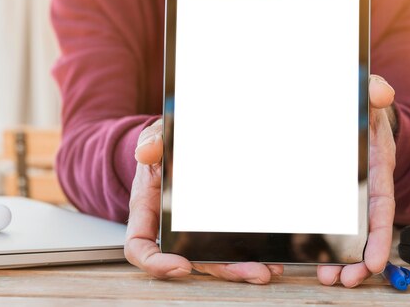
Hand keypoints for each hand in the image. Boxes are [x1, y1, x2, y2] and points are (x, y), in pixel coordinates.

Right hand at [124, 118, 282, 282]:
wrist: (179, 141)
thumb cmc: (164, 146)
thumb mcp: (156, 137)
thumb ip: (152, 142)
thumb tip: (147, 152)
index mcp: (147, 209)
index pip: (140, 245)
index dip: (156, 263)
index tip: (181, 266)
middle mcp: (169, 228)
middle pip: (190, 260)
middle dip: (220, 269)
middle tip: (252, 273)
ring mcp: (192, 230)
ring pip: (212, 258)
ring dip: (240, 268)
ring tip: (266, 269)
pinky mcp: (212, 226)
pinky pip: (226, 244)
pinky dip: (247, 252)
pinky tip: (270, 255)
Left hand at [317, 74, 396, 286]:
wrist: (355, 107)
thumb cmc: (364, 105)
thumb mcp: (369, 95)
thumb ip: (376, 92)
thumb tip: (382, 92)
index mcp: (378, 164)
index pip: (382, 204)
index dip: (380, 235)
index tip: (376, 263)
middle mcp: (365, 183)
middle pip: (366, 228)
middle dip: (359, 259)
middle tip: (346, 281)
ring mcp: (348, 189)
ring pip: (346, 229)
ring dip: (339, 257)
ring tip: (328, 278)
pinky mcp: (329, 190)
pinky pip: (326, 217)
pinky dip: (321, 240)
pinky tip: (309, 258)